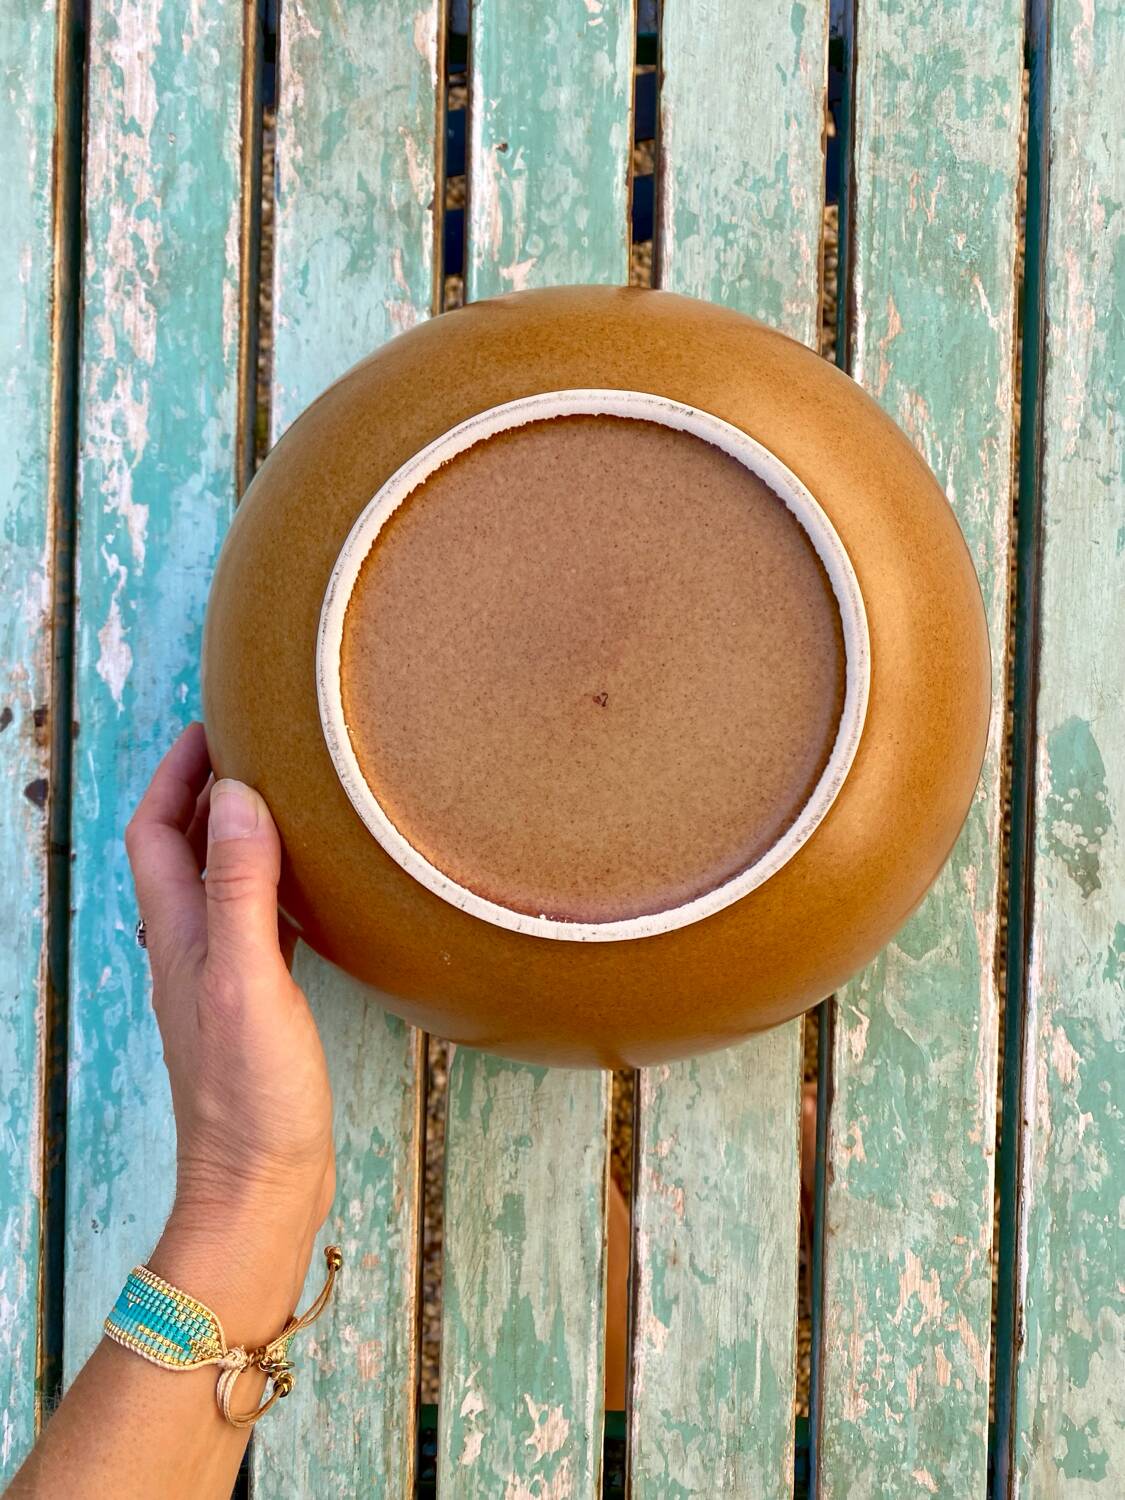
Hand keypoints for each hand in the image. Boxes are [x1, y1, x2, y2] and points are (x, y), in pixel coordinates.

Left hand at [125, 723, 334, 1342]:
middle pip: (181, 851)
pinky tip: (309, 887)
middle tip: (255, 748)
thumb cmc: (250, 1095)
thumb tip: (238, 797)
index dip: (175, 774)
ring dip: (237, 834)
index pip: (156, 832)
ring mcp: (221, 980)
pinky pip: (254, 923)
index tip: (214, 726)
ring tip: (285, 799)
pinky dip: (271, 885)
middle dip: (205, 792)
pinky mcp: (254, 1007)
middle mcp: (189, 950)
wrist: (260, 1187)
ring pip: (217, 885)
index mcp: (179, 935)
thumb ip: (241, 890)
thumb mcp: (248, 980)